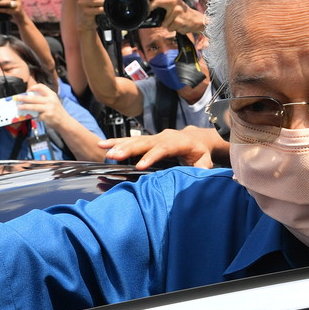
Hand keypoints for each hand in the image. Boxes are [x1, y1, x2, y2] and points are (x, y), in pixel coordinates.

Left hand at [13, 84, 68, 127]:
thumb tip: (29, 98)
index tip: (27, 91)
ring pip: (33, 106)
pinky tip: (37, 118)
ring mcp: (48, 108)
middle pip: (34, 97)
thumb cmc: (56, 111)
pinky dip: (36, 117)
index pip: (41, 87)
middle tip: (18, 98)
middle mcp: (50, 100)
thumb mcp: (53, 101)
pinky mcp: (47, 116)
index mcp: (51, 94)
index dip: (33, 87)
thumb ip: (44, 98)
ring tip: (19, 107)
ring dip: (25, 107)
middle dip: (24, 98)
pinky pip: (37, 116)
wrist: (64, 121)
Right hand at [99, 127, 220, 168]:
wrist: (196, 137)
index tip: (139, 166)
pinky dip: (116, 142)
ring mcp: (154, 137)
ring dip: (119, 145)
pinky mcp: (147, 140)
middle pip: (144, 143)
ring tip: (105, 152)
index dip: (151, 156)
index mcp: (178, 143)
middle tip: (114, 156)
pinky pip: (130, 140)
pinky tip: (103, 145)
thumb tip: (203, 172)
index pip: (163, 149)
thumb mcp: (205, 159)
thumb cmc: (200, 151)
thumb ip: (203, 166)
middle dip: (129, 150)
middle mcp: (163, 137)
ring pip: (135, 140)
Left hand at [144, 0, 204, 33]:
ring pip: (163, 21)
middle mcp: (175, 2)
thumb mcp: (175, 3)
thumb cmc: (183, 13)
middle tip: (147, 12)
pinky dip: (171, 28)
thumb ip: (165, 2)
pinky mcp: (178, 21)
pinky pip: (168, 27)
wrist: (197, 20)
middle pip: (158, 1)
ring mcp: (177, 11)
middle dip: (150, 6)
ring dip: (166, 24)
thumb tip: (149, 5)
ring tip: (174, 21)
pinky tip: (177, 25)